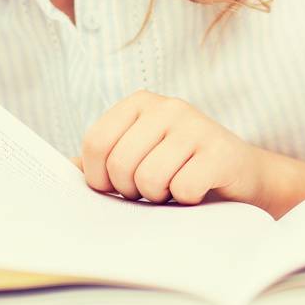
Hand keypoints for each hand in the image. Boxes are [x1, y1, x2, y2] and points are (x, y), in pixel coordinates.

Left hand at [71, 90, 266, 206]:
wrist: (243, 177)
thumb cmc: (181, 168)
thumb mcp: (139, 156)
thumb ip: (102, 161)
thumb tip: (60, 172)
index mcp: (140, 103)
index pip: (95, 142)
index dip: (98, 177)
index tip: (114, 187)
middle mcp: (168, 107)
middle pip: (120, 164)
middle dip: (130, 191)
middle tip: (149, 190)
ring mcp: (196, 126)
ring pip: (149, 179)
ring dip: (159, 197)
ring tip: (172, 189)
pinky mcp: (221, 152)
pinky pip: (182, 188)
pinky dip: (185, 201)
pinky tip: (196, 191)